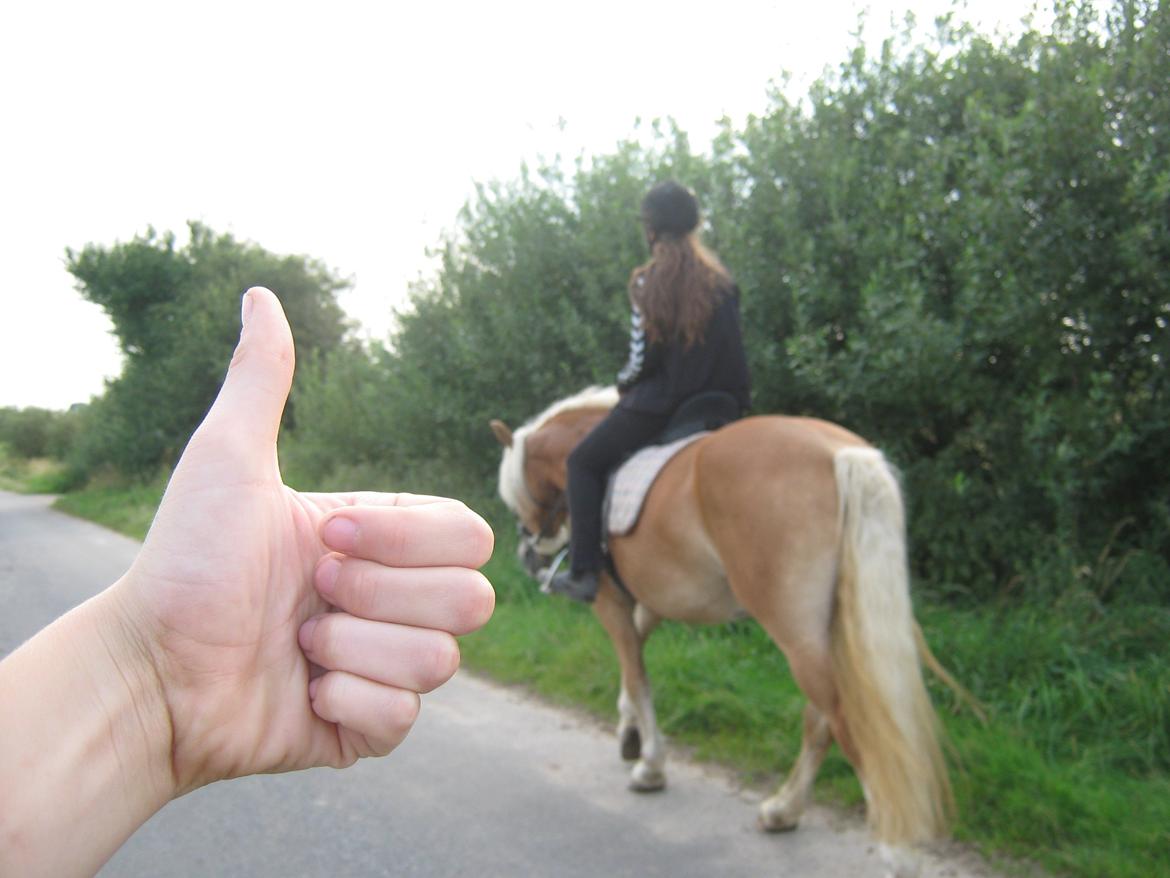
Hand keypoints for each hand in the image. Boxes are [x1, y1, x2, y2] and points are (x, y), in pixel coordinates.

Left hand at [112, 287, 494, 793]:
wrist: (148, 670)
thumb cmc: (185, 562)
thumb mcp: (227, 461)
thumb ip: (262, 380)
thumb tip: (261, 294)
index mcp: (383, 540)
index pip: (468, 534)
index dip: (405, 539)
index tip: (324, 537)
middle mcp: (394, 600)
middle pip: (472, 599)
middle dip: (379, 596)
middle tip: (309, 592)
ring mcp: (385, 666)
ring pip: (441, 661)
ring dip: (354, 651)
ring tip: (296, 645)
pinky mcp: (369, 728)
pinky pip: (405, 719)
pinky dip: (347, 705)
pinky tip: (300, 692)